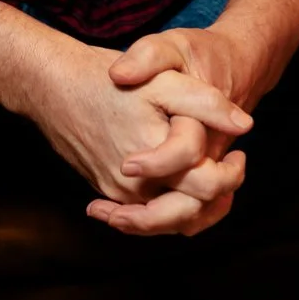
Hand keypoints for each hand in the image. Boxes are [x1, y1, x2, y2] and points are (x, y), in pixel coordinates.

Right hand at [23, 36, 252, 228]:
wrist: (53, 87)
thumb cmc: (108, 80)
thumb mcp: (164, 79)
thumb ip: (206, 103)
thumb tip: (245, 126)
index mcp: (156, 160)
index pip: (209, 187)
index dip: (231, 173)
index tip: (239, 152)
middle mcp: (136, 188)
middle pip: (190, 213)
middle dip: (219, 194)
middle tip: (232, 167)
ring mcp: (118, 195)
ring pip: (168, 220)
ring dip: (195, 208)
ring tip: (213, 183)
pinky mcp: (106, 193)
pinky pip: (145, 215)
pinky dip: (169, 208)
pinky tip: (182, 191)